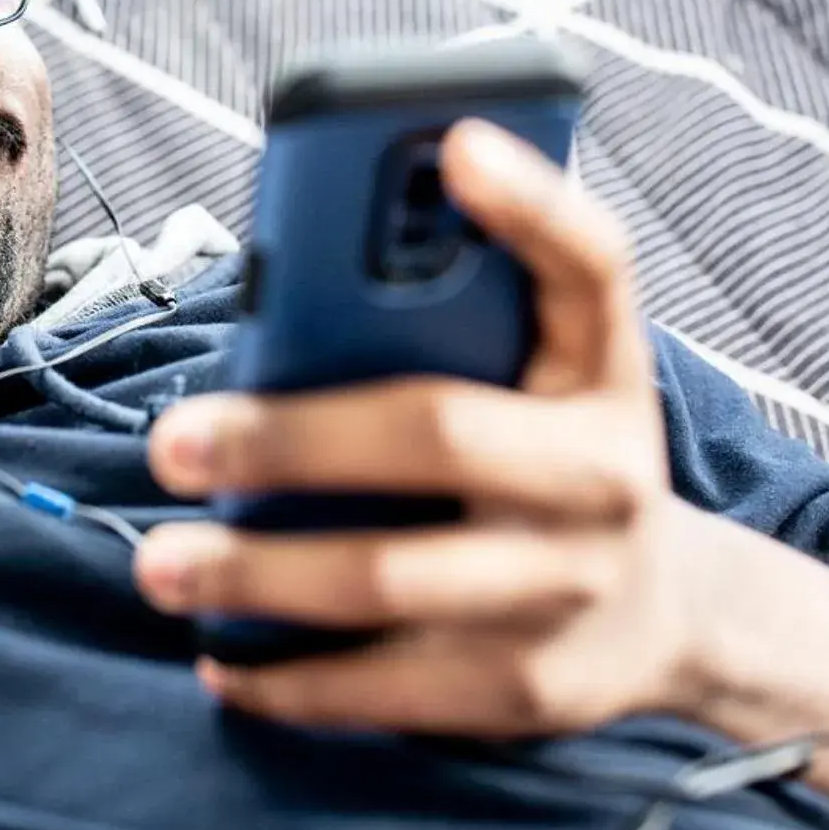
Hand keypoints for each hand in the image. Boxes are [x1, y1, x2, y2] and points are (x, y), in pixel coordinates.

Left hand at [134, 117, 715, 736]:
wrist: (668, 619)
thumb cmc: (549, 460)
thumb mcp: (535, 383)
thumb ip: (444, 329)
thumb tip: (281, 301)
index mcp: (601, 368)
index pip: (592, 264)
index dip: (532, 202)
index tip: (455, 140)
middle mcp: (604, 472)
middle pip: (438, 431)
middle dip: (289, 438)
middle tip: (171, 444)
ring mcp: (571, 586)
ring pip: (391, 578)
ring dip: (256, 571)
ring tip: (160, 563)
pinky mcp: (530, 687)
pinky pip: (386, 689)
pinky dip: (290, 680)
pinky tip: (224, 658)